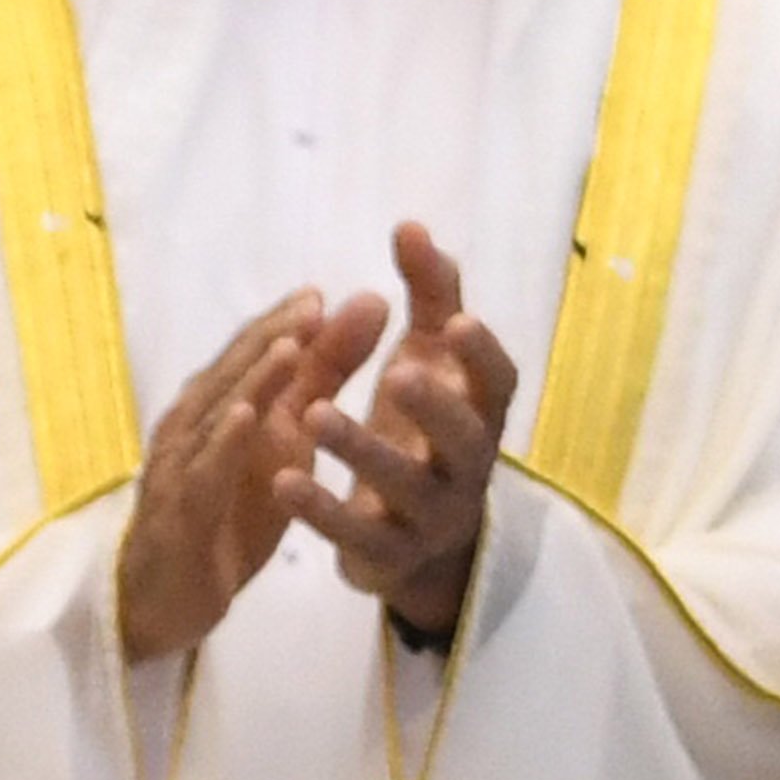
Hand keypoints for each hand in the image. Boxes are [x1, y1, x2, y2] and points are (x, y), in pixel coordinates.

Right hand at [120, 292, 380, 665]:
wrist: (168, 599)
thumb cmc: (228, 511)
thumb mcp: (285, 440)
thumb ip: (322, 374)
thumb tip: (365, 305)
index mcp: (215, 404)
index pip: (249, 353)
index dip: (284, 321)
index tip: (324, 293)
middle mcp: (191, 426)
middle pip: (231, 372)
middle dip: (272, 336)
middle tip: (316, 304)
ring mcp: (180, 467)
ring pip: (215, 414)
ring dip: (251, 380)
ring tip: (290, 348)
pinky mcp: (180, 513)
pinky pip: (202, 474)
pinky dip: (223, 443)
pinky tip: (248, 420)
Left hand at [286, 225, 520, 640]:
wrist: (418, 538)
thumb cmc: (422, 425)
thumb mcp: (429, 359)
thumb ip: (427, 295)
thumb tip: (410, 224)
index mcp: (479, 412)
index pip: (497, 384)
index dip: (481, 356)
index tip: (457, 321)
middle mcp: (465, 466)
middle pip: (461, 439)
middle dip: (433, 407)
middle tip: (396, 375)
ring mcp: (430, 516)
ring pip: (404, 487)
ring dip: (361, 450)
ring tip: (313, 412)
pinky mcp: (387, 555)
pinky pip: (356, 536)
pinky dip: (320, 510)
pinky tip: (282, 477)